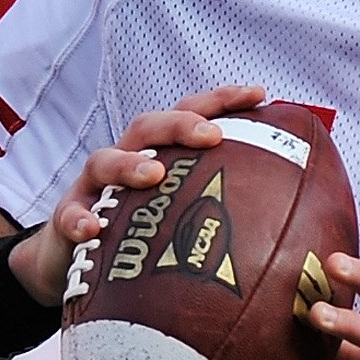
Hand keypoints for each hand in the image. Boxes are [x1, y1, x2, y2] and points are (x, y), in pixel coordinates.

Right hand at [8, 87, 266, 305]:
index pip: (190, 116)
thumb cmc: (139, 241)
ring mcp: (93, 188)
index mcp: (159, 156)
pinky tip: (95, 229)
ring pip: (105, 161)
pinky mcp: (67, 219)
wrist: (70, 266)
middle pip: (149, 126)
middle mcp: (125, 161)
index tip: (259, 93)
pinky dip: (81, 219)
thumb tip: (293, 235)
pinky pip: (70, 216)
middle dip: (180, 124)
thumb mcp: (179, 222)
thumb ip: (222, 216)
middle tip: (211, 135)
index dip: (221, 100)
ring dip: (129, 164)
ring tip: (153, 175)